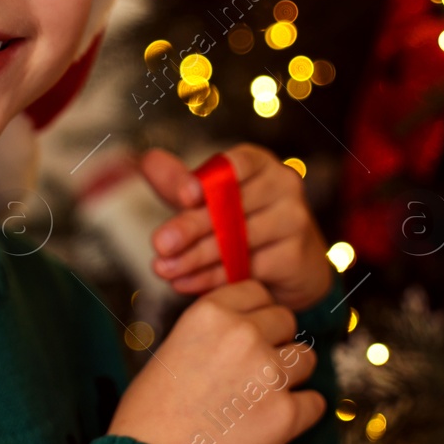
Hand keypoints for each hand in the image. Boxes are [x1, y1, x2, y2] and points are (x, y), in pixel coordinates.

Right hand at [106, 279, 324, 443]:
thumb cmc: (150, 415)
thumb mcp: (171, 349)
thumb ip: (212, 333)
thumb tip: (242, 330)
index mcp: (211, 314)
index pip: (257, 292)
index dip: (256, 313)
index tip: (251, 331)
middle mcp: (244, 335)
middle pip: (286, 320)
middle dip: (276, 341)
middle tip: (257, 369)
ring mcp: (269, 374)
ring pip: (307, 358)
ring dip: (292, 375)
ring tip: (265, 397)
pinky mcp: (286, 414)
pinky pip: (315, 403)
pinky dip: (300, 413)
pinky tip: (275, 422)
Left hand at [140, 144, 334, 312]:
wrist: (293, 264)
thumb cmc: (246, 222)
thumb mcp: (211, 200)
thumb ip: (179, 182)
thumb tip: (147, 160)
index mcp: (260, 164)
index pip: (236, 164)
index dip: (208, 179)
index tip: (183, 196)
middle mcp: (283, 185)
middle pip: (231, 206)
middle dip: (190, 226)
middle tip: (159, 244)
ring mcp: (294, 220)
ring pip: (237, 241)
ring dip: (195, 257)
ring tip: (164, 269)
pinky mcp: (296, 256)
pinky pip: (247, 269)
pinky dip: (212, 278)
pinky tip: (185, 283)